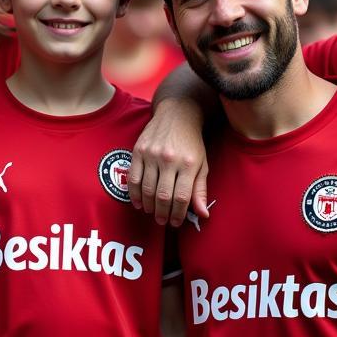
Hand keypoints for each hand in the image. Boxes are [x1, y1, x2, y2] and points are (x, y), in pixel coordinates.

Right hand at [129, 98, 209, 226]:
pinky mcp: (138, 151)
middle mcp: (169, 159)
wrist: (177, 114)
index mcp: (188, 164)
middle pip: (163, 195)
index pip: (182, 197)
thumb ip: (200, 190)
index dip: (178, 214)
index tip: (175, 222)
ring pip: (147, 189)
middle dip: (162, 213)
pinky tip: (139, 203)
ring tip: (152, 213)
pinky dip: (134, 194)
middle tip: (162, 221)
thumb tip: (203, 214)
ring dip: (149, 206)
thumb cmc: (192, 142)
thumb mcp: (202, 164)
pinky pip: (133, 178)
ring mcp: (152, 154)